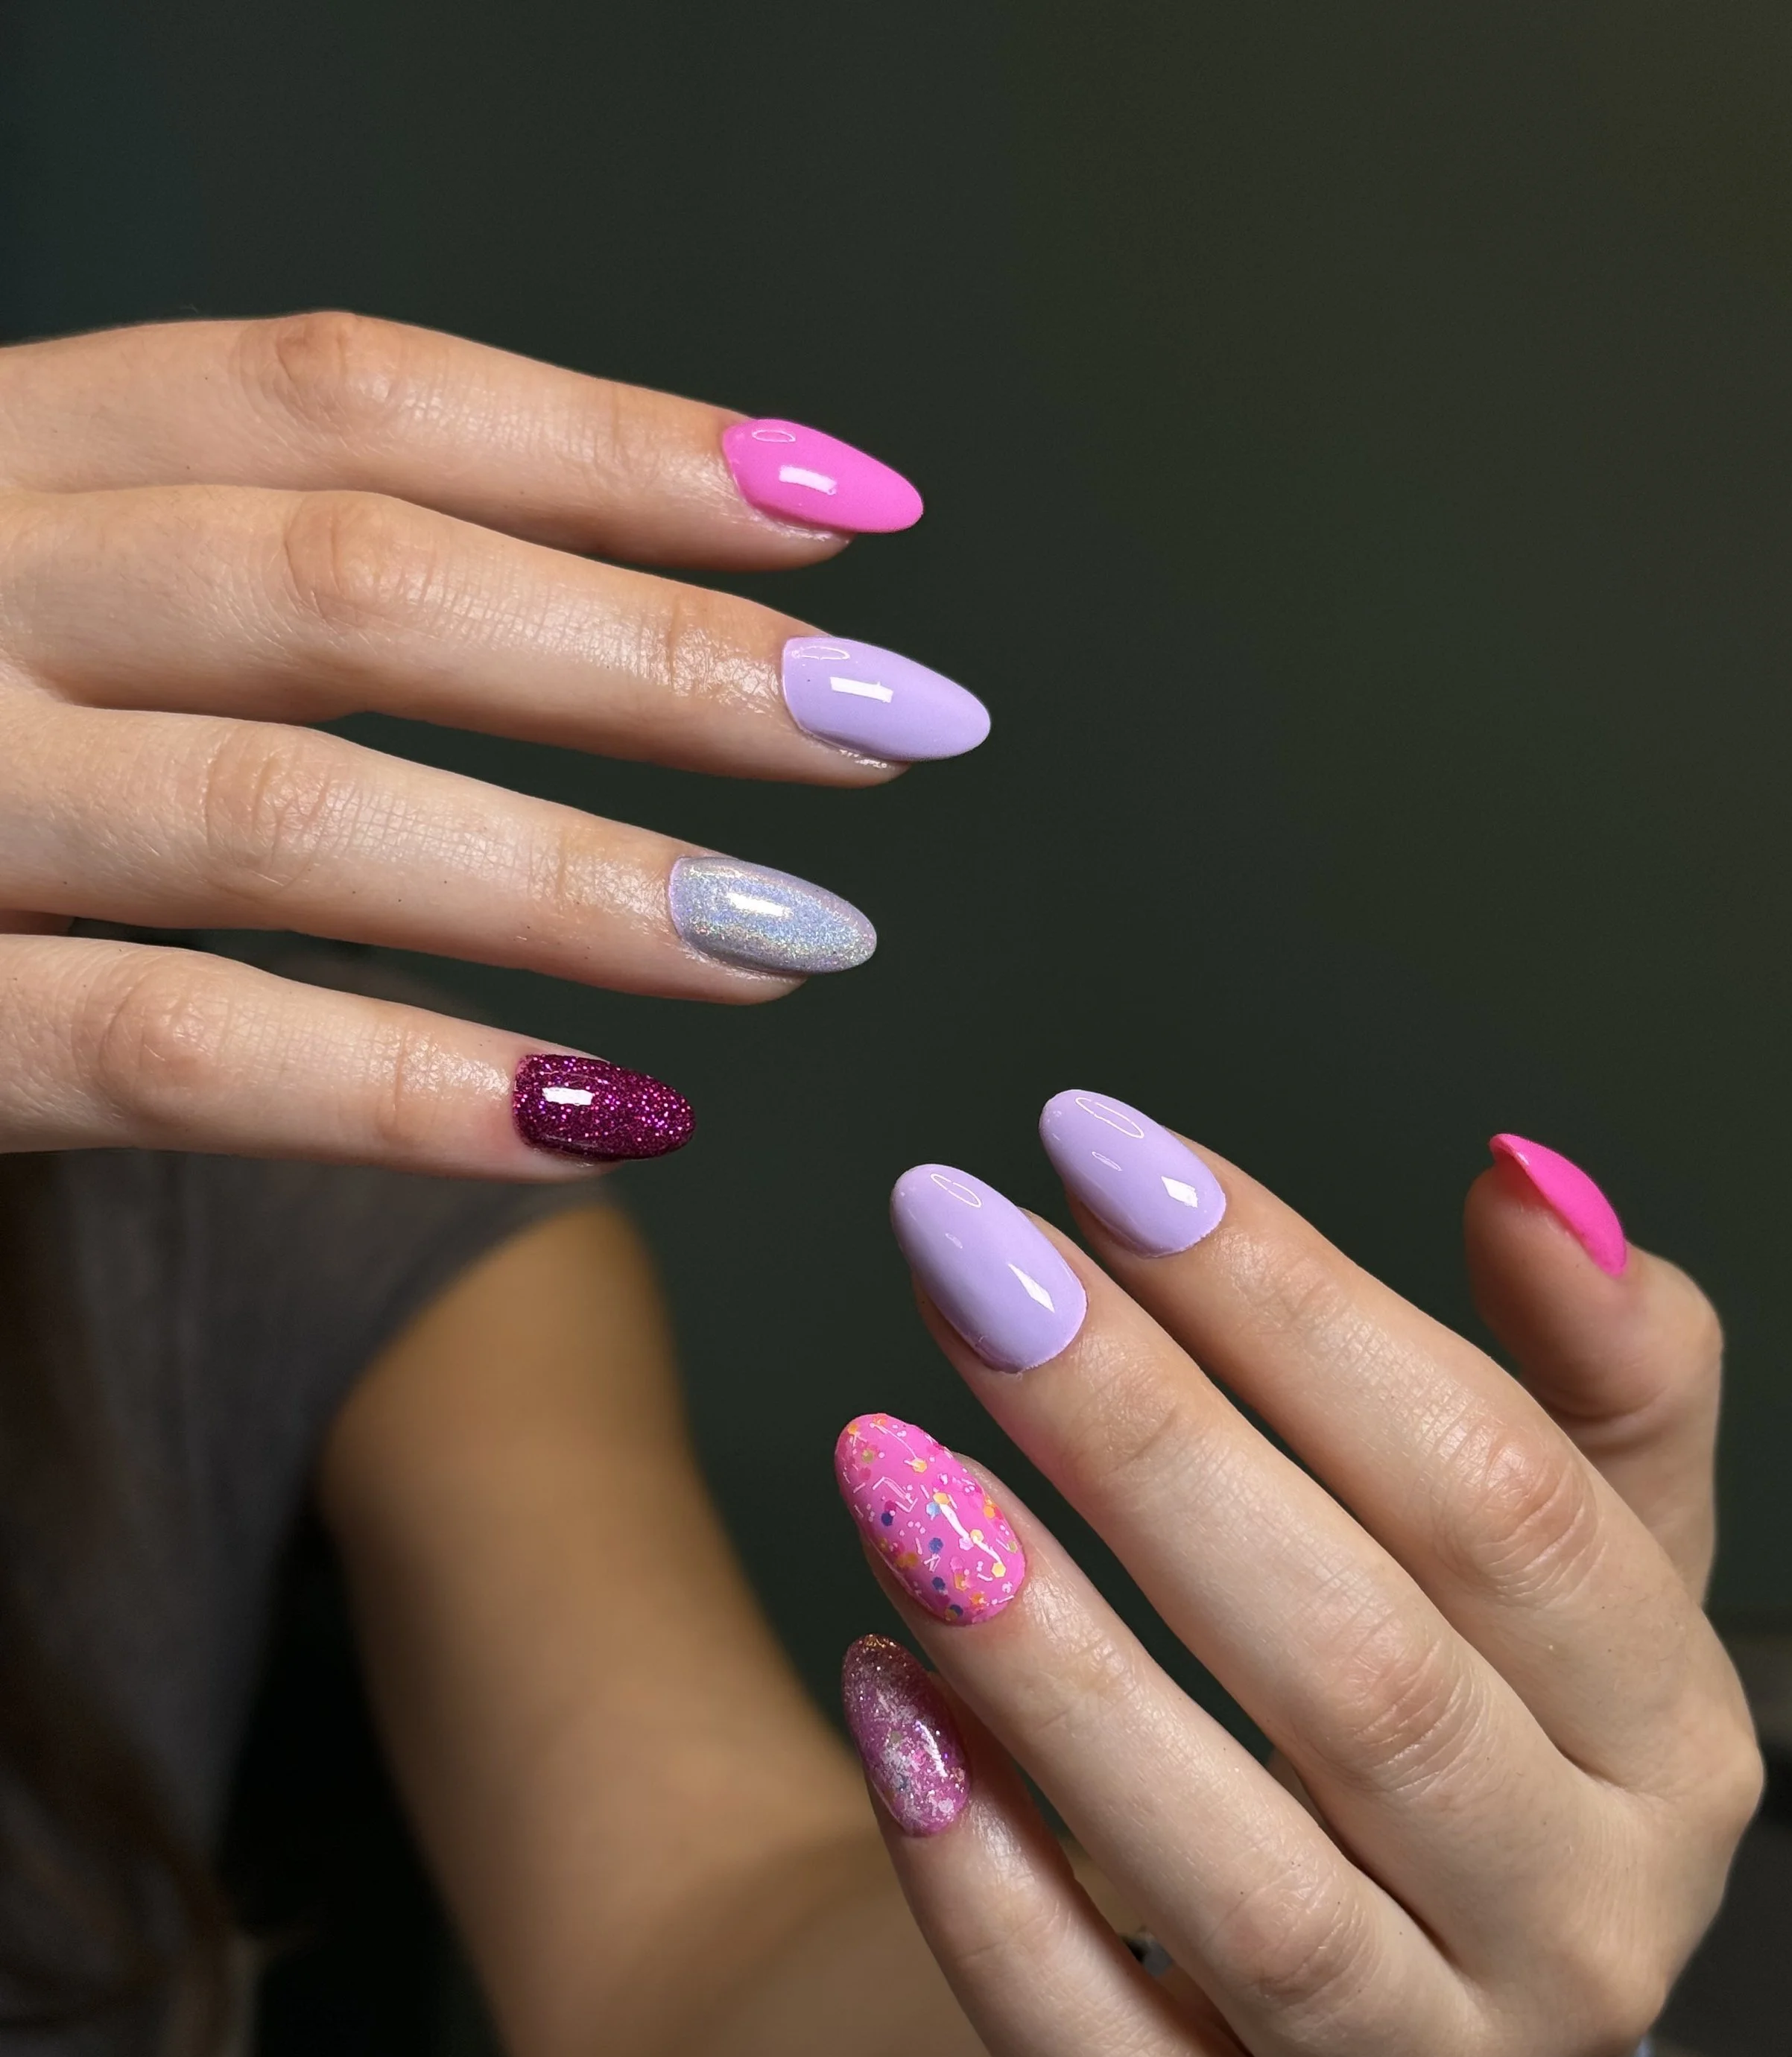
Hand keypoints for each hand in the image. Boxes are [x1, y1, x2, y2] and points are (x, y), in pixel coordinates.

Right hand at [0, 314, 981, 1170]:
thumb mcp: (18, 587)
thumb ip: (214, 582)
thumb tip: (584, 604)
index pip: (339, 394)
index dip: (612, 443)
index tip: (845, 507)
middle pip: (347, 579)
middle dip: (652, 653)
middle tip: (899, 723)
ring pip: (279, 815)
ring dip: (573, 879)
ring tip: (800, 937)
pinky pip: (167, 1051)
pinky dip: (399, 1090)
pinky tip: (600, 1123)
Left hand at [835, 1107, 1755, 2056]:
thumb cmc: (1472, 1770)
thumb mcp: (1581, 1585)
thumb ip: (1591, 1384)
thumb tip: (1527, 1181)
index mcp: (1665, 1737)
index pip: (1502, 1495)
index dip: (1300, 1307)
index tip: (1103, 1152)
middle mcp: (1576, 1927)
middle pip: (1362, 1670)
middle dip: (1147, 1438)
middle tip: (965, 1255)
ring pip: (1238, 1880)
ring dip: (1050, 1659)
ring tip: (883, 1466)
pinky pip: (1099, 2053)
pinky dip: (982, 1883)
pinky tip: (881, 1701)